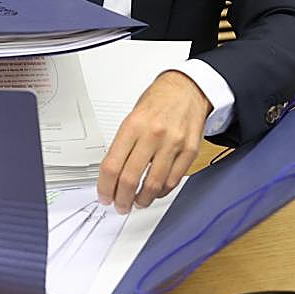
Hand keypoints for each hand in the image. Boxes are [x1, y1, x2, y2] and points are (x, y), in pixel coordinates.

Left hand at [97, 71, 211, 212]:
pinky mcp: (190, 151)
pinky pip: (173, 181)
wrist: (187, 88)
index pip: (112, 166)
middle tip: (119, 205)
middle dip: (121, 199)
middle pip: (130, 179)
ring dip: (142, 200)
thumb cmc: (158, 101)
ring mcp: (173, 144)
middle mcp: (153, 135)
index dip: (105, 187)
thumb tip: (112, 174)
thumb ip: (123, 144)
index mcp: (133, 125)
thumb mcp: (132, 117)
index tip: (104, 196)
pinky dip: (161, 192)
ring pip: (153, 185)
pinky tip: (154, 192)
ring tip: (136, 202)